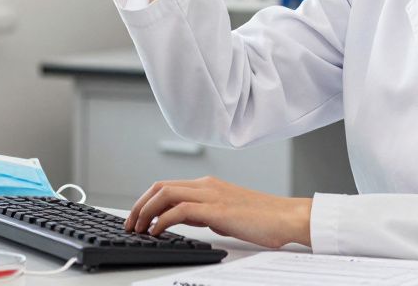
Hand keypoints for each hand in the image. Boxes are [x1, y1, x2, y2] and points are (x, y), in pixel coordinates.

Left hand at [123, 175, 311, 249]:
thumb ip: (204, 213)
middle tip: (129, 225)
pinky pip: (180, 209)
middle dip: (139, 205)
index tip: (136, 218)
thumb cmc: (263, 219)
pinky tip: (157, 231)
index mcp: (209, 185)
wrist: (287, 217)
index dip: (146, 201)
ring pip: (166, 194)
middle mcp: (207, 185)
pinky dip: (163, 219)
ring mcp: (212, 195)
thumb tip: (182, 219)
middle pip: (160, 186)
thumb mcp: (226, 214)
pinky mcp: (217, 209)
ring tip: (138, 229)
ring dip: (146, 212)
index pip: (166, 186)